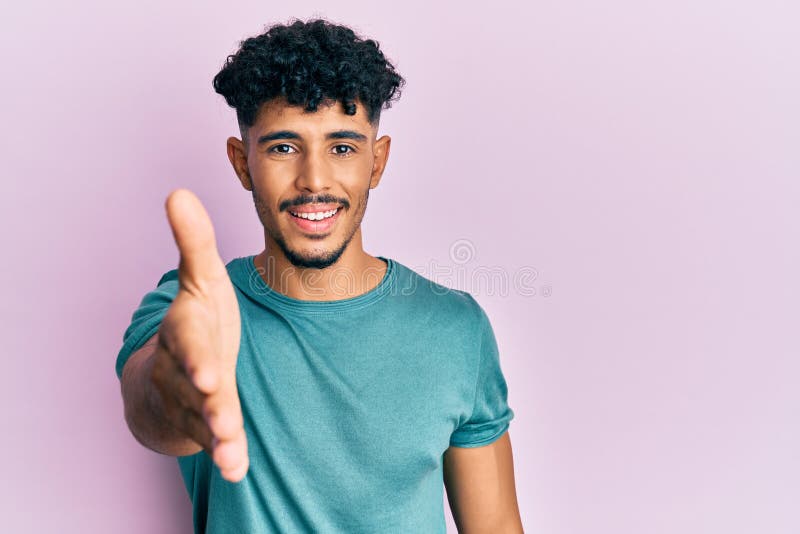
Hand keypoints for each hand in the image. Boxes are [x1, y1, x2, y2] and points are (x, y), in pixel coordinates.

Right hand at [150, 188, 247, 481]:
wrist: (172, 367)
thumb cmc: (195, 320)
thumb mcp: (201, 281)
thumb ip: (195, 243)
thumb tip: (179, 191)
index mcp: (186, 330)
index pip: (188, 340)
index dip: (195, 353)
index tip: (208, 369)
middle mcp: (184, 366)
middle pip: (193, 382)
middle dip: (206, 395)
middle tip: (219, 407)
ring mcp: (192, 399)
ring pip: (201, 416)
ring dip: (216, 433)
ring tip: (231, 451)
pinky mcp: (204, 422)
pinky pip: (213, 440)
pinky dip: (225, 454)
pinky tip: (238, 469)